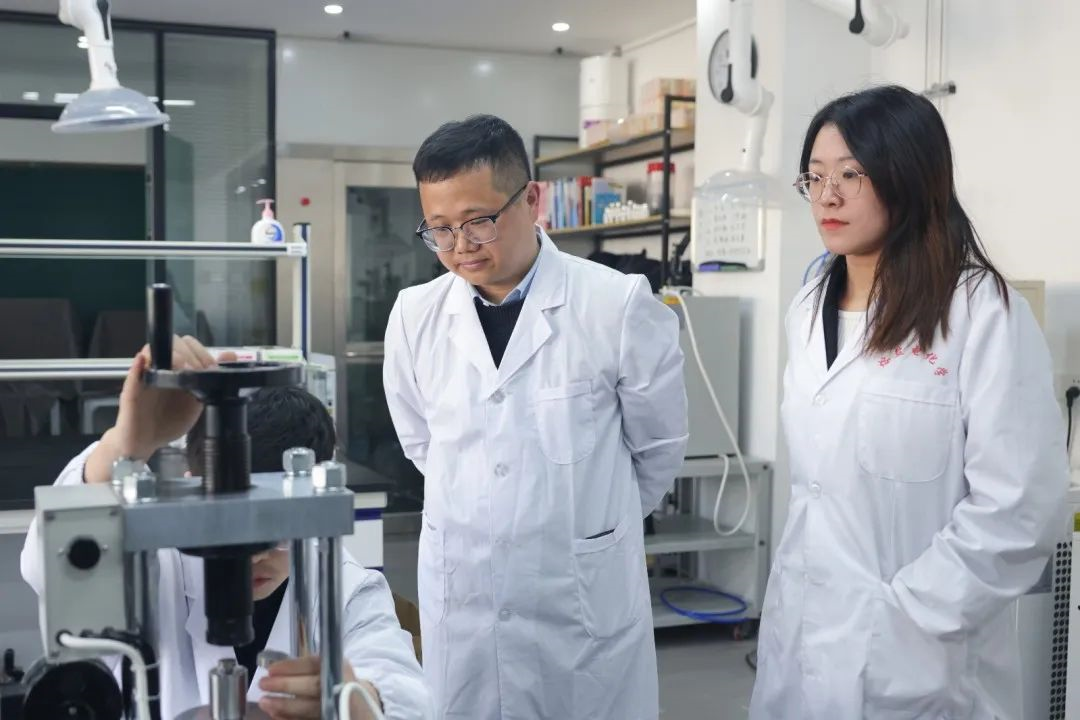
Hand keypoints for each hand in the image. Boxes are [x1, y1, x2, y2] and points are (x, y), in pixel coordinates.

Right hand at [83, 337, 235, 483]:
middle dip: (189, 353)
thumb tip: (230, 356)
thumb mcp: (197, 402)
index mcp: (178, 368)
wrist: (146, 441)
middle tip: (196, 370)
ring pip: (151, 351)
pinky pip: (132, 374)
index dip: (201, 353)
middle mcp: (161, 367)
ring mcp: (144, 376)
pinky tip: (144, 362)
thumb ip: (211, 380)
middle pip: (172, 342)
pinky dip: (138, 367)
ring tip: (182, 368)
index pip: (188, 345)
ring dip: (170, 356)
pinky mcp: (131, 390)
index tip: (210, 367)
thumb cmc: (170, 420)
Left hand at [258, 656, 382, 719]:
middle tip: (263, 684)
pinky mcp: (329, 718)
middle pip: (312, 686)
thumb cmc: (335, 682)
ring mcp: (335, 705)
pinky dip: (288, 719)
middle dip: (285, 685)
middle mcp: (339, 686)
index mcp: (338, 667)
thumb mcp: (328, 668)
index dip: (291, 666)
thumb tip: (274, 670)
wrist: (358, 705)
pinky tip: (274, 715)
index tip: (271, 669)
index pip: (313, 664)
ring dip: (283, 705)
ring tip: (264, 701)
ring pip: (308, 708)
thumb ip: (307, 669)